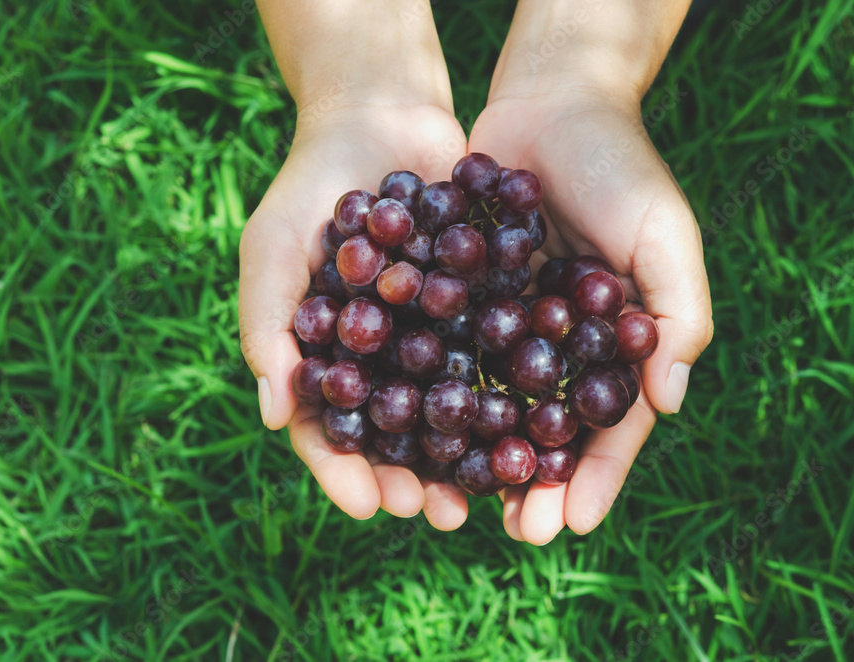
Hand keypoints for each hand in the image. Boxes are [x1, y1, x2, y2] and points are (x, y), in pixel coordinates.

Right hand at [239, 102, 470, 527]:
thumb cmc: (308, 185)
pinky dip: (508, 389)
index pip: (326, 430)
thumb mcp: (272, 250)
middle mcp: (377, 356)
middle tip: (442, 514)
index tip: (369, 507)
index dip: (344, 472)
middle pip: (393, 435)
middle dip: (414, 478)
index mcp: (322, 356)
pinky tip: (533, 420)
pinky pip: (490, 355)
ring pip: (446, 407)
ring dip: (467, 452)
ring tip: (493, 488)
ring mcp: (426, 334)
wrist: (377, 115)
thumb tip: (272, 414)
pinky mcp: (474, 305)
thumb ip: (266, 325)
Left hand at [469, 87, 713, 543]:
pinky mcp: (460, 299)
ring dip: (474, 454)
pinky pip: (444, 353)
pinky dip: (428, 391)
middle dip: (532, 482)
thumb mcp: (663, 233)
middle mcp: (557, 345)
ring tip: (455, 502)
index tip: (572, 526)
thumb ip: (676, 313)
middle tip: (513, 531)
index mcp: (614, 344)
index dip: (596, 477)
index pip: (610, 425)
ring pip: (489, 404)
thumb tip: (668, 402)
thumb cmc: (620, 166)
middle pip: (545, 428)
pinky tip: (407, 431)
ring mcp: (507, 326)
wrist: (549, 103)